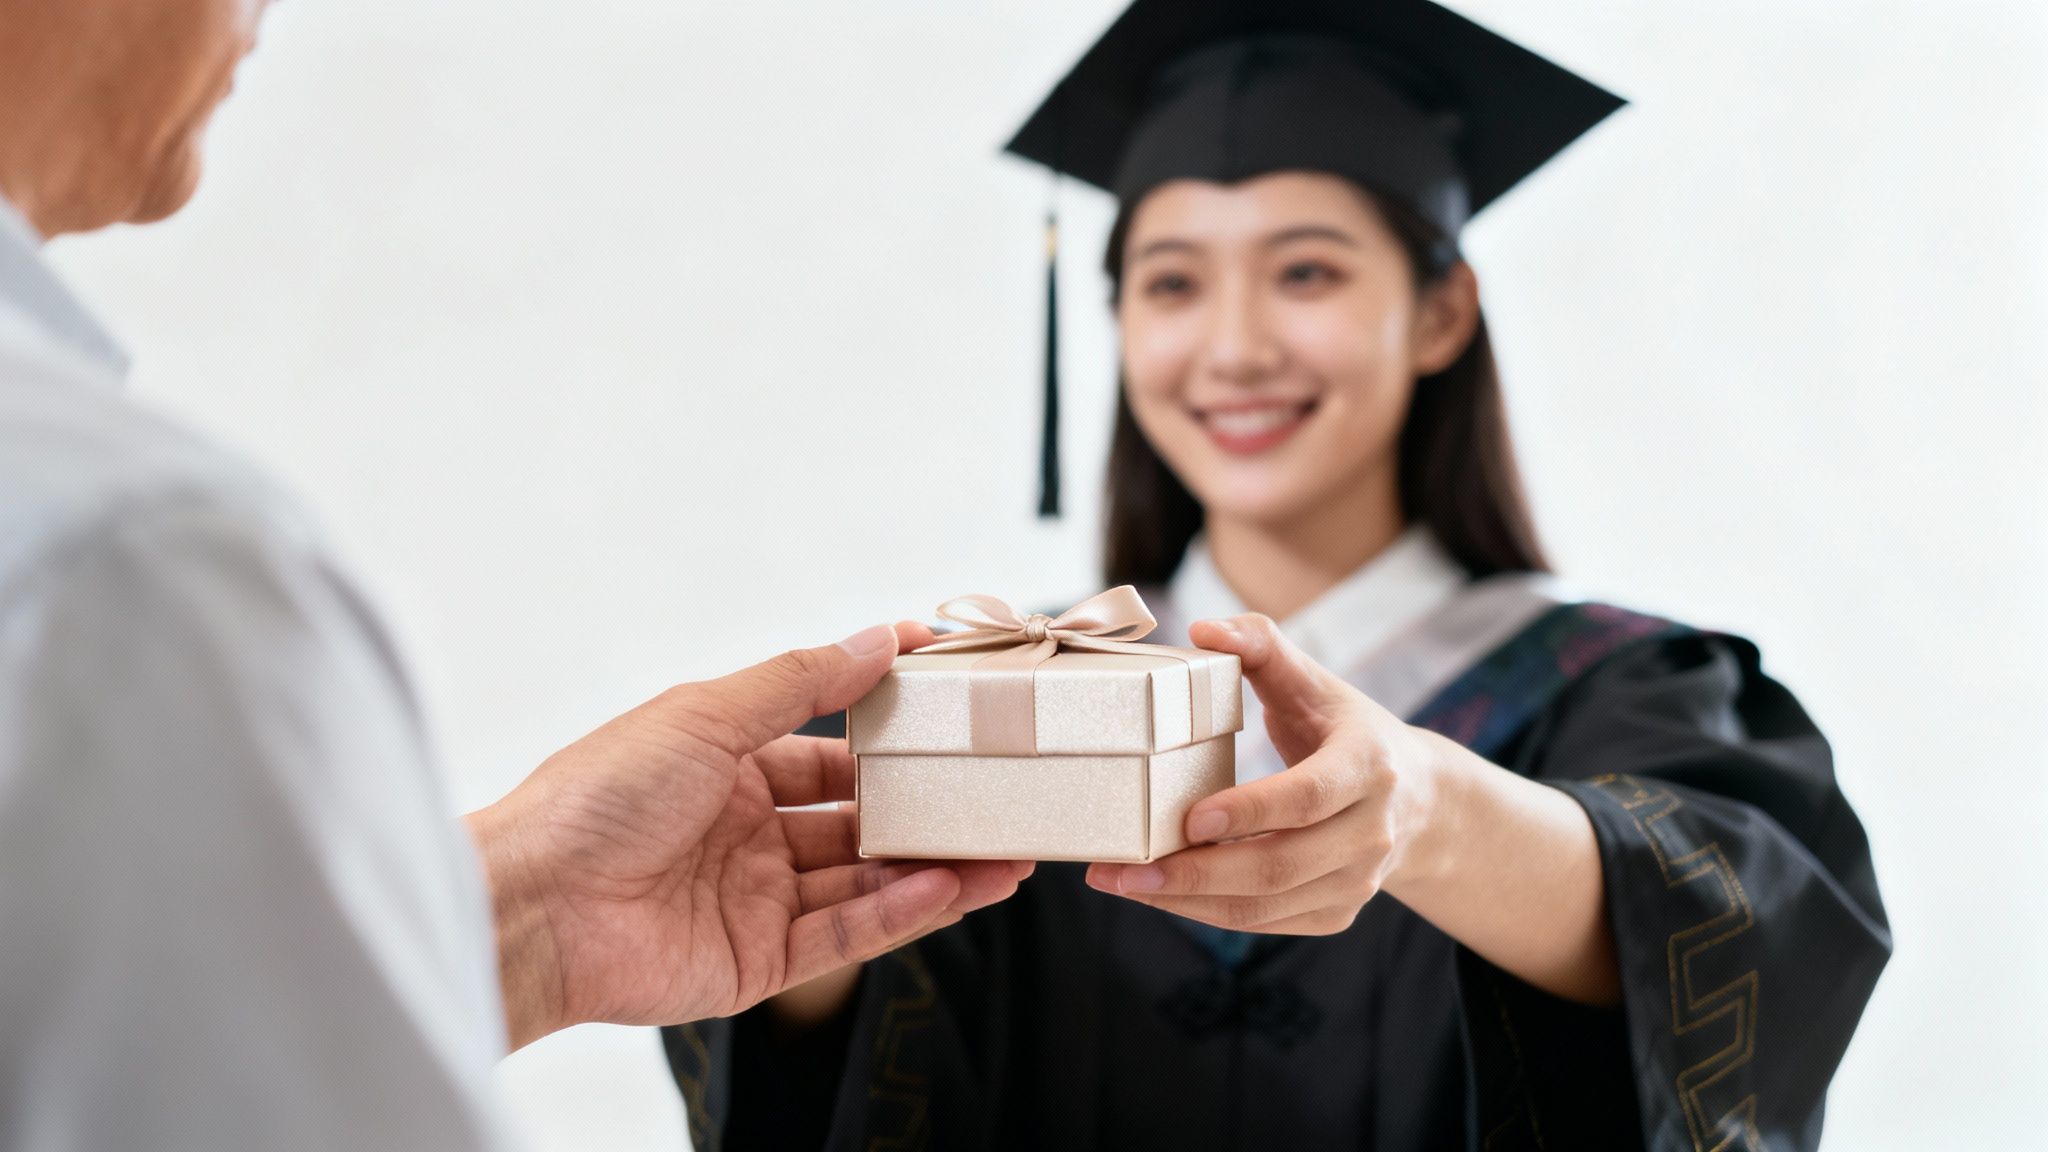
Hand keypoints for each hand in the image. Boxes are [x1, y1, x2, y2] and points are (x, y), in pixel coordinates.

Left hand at [467, 622, 1033, 1049]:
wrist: (533, 906)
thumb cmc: (594, 798)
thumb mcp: (705, 714)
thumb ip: (801, 681)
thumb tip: (878, 638)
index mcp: (725, 766)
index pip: (829, 746)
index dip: (888, 730)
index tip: (953, 706)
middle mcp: (745, 832)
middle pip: (858, 818)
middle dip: (927, 809)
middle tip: (997, 793)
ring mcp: (754, 899)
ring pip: (865, 879)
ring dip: (934, 865)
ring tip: (1004, 853)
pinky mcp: (758, 963)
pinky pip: (845, 935)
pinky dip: (899, 912)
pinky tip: (948, 887)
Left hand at [1085, 613, 1440, 934]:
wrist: (1418, 799)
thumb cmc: (1347, 730)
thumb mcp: (1316, 682)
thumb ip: (1263, 646)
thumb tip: (1205, 630)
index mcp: (1368, 766)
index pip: (1309, 796)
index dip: (1251, 811)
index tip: (1190, 817)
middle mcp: (1370, 832)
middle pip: (1279, 865)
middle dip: (1194, 872)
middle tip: (1122, 868)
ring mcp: (1358, 880)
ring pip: (1266, 905)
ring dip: (1187, 901)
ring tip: (1122, 882)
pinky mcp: (1338, 913)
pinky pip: (1265, 922)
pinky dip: (1207, 912)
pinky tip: (1159, 893)